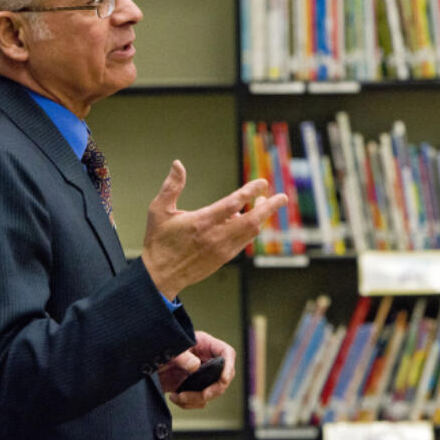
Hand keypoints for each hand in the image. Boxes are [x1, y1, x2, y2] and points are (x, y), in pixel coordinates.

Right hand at [140, 160, 286, 299]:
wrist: (159, 276)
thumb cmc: (158, 241)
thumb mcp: (158, 210)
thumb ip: (171, 187)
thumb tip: (178, 164)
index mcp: (202, 222)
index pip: (234, 204)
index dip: (251, 191)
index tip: (263, 183)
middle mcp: (216, 236)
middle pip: (252, 221)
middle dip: (269, 207)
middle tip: (281, 197)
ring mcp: (222, 249)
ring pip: (250, 232)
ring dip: (260, 217)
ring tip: (262, 204)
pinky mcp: (223, 258)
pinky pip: (244, 242)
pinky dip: (250, 230)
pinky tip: (246, 221)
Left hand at [160, 331, 235, 408]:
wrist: (142, 362)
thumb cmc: (156, 347)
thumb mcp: (169, 348)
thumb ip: (182, 355)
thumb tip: (196, 366)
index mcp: (204, 345)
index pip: (226, 352)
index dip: (228, 365)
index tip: (222, 379)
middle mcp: (205, 360)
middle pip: (223, 377)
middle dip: (212, 390)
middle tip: (202, 395)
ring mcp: (200, 375)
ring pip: (212, 392)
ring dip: (197, 399)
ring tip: (178, 397)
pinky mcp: (192, 387)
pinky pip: (200, 401)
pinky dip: (189, 404)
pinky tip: (175, 398)